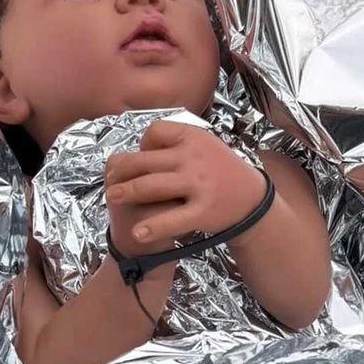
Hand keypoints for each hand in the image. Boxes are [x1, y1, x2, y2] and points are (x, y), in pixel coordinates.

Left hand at [104, 120, 265, 246]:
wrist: (253, 199)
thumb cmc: (223, 171)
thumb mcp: (205, 145)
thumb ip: (177, 143)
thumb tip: (141, 145)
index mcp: (194, 137)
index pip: (155, 131)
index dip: (142, 144)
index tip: (142, 157)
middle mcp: (194, 158)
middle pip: (145, 161)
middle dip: (123, 171)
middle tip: (110, 180)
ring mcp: (198, 184)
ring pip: (151, 186)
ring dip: (127, 192)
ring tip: (112, 197)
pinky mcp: (203, 211)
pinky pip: (172, 219)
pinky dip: (152, 227)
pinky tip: (137, 232)